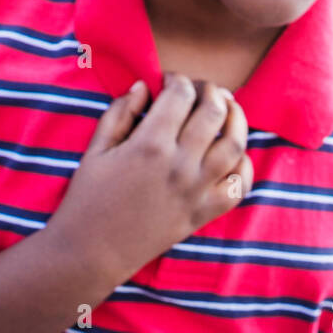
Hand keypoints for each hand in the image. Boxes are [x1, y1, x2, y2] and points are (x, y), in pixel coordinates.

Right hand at [49, 75, 252, 282]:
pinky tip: (234, 154)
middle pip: (215, 112)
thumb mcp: (95, 149)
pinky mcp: (204, 213)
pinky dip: (244, 165)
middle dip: (211, 91)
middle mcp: (180, 165)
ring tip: (229, 110)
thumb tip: (144, 85)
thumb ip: (120, 112)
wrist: (93, 252)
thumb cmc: (87, 199)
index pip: (181, 94)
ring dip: (237, 119)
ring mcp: (197, 191)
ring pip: (236, 144)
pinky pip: (239, 186)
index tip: (169, 82)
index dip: (178, 80)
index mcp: (150, 144)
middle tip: (202, 91)